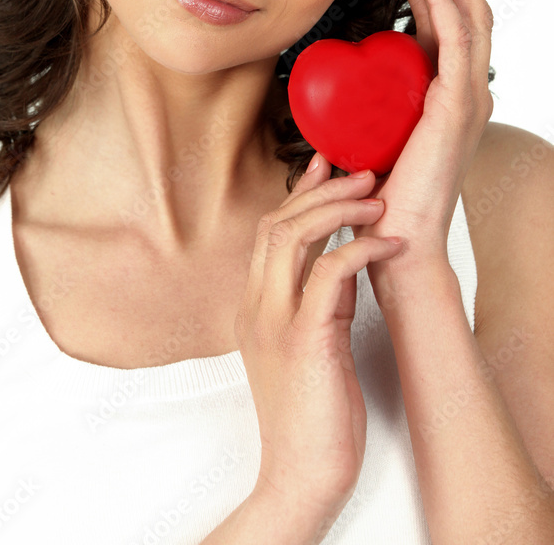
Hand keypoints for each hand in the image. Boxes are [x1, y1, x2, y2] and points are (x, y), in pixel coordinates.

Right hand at [235, 164, 402, 524]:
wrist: (301, 475)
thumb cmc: (312, 415)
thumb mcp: (311, 345)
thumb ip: (316, 301)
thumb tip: (343, 261)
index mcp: (253, 307)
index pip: (267, 232)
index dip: (297, 194)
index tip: (324, 166)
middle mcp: (256, 307)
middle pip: (275, 223)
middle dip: (320, 190)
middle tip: (361, 172)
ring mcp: (275, 321)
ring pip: (292, 237)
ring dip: (337, 209)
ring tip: (377, 198)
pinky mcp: (305, 339)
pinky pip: (329, 274)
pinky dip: (360, 250)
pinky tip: (388, 244)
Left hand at [350, 0, 493, 261]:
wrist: (394, 244)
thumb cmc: (377, 197)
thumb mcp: (365, 137)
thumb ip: (356, 110)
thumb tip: (328, 88)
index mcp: (441, 92)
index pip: (437, 20)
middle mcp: (463, 88)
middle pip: (457, 6)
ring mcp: (467, 95)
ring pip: (464, 12)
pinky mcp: (459, 106)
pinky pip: (456, 40)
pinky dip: (445, 0)